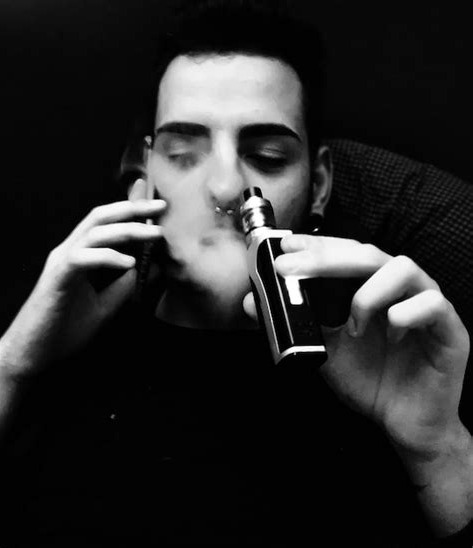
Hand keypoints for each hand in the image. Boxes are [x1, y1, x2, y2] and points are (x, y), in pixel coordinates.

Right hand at [0, 198, 165, 375]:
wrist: (35, 354)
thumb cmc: (65, 329)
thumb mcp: (104, 306)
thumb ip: (124, 287)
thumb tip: (151, 268)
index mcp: (80, 255)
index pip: (106, 223)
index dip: (132, 212)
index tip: (159, 209)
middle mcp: (70, 252)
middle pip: (101, 217)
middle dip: (133, 209)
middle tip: (161, 206)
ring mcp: (61, 262)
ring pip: (94, 232)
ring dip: (128, 230)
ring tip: (155, 233)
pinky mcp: (57, 278)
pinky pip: (82, 258)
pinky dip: (108, 257)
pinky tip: (129, 263)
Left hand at [244, 234, 469, 457]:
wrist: (402, 423)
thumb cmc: (368, 379)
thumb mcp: (323, 350)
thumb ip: (295, 323)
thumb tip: (253, 301)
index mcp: (371, 288)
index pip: (345, 253)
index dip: (317, 245)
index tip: (286, 246)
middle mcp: (398, 289)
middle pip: (368, 254)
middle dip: (327, 257)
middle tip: (292, 266)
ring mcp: (426, 305)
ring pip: (403, 268)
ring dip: (368, 291)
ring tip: (353, 323)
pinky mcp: (450, 329)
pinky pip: (434, 304)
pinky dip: (405, 314)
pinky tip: (389, 334)